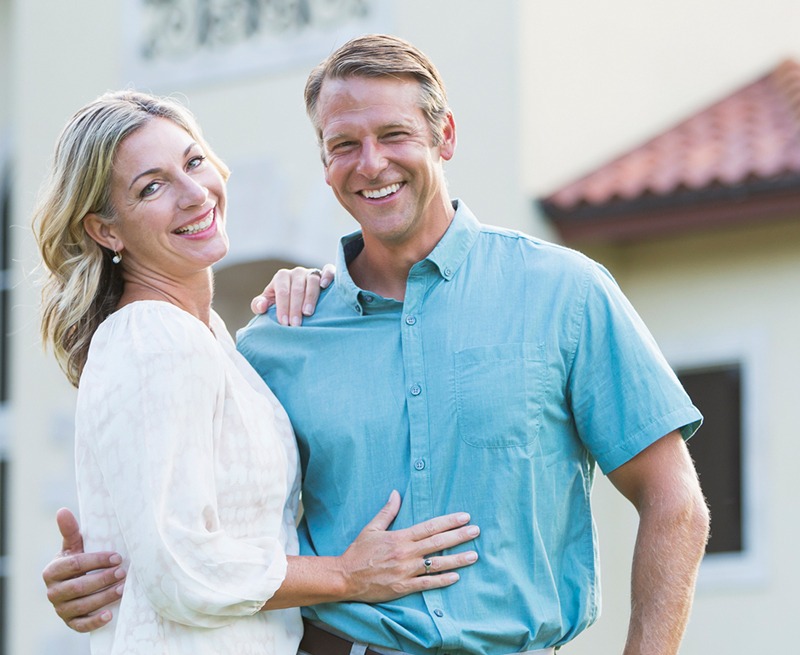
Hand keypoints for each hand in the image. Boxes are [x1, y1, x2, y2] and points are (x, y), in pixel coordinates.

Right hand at [42, 508, 125, 632]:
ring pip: (82, 605)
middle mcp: (52, 592)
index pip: (75, 565)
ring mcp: (60, 609)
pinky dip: (95, 622)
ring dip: (104, 598)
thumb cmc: (79, 560)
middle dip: (102, 579)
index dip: (97, 560)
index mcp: (52, 571)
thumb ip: (70, 531)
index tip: (117, 556)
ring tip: (123, 589)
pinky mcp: (69, 622)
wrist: (76, 584)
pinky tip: (110, 615)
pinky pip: (81, 625)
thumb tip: (62, 510)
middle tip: (123, 572)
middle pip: (79, 586)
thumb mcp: (74, 546)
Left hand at [250, 264, 335, 325]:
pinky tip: (325, 286)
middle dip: (295, 308)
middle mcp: (297, 272)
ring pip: (312, 282)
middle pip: (296, 289)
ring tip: (308, 313)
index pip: (282, 292)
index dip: (283, 307)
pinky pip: (328, 270)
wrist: (299, 295)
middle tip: (295, 325)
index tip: (284, 323)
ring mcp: (311, 272)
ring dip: (310, 297)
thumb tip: (261, 306)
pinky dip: (327, 276)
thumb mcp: (269, 303)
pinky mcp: (325, 273)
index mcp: (281, 277)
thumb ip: (259, 305)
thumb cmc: (282, 301)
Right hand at [340, 490, 479, 601]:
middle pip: (437, 543)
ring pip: (436, 564)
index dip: (448, 522)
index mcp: (399, 538)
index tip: (465, 517)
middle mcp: (405, 553)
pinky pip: (427, 584)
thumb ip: (387, 512)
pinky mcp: (403, 587)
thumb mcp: (371, 528)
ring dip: (457, 559)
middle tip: (476, 531)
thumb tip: (396, 493)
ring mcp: (405, 571)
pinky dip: (442, 580)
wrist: (345, 577)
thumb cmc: (358, 552)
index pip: (429, 527)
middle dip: (459, 536)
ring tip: (474, 555)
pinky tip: (456, 576)